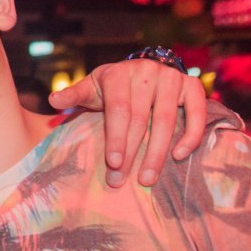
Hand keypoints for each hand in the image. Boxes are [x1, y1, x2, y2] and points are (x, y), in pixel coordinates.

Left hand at [49, 58, 206, 187]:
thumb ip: (74, 94)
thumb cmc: (110, 87)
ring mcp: (172, 78)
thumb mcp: (91, 87)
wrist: (141, 70)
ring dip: (157, 153)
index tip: (114, 163)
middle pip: (140, 120)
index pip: (118, 110)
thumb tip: (53, 100)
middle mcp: (148, 73)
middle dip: (131, 153)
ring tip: (147, 178)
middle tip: (121, 180)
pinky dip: (191, 135)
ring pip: (167, 121)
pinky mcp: (192, 85)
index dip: (116, 138)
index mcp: (119, 74)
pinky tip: (179, 156)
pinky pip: (197, 112)